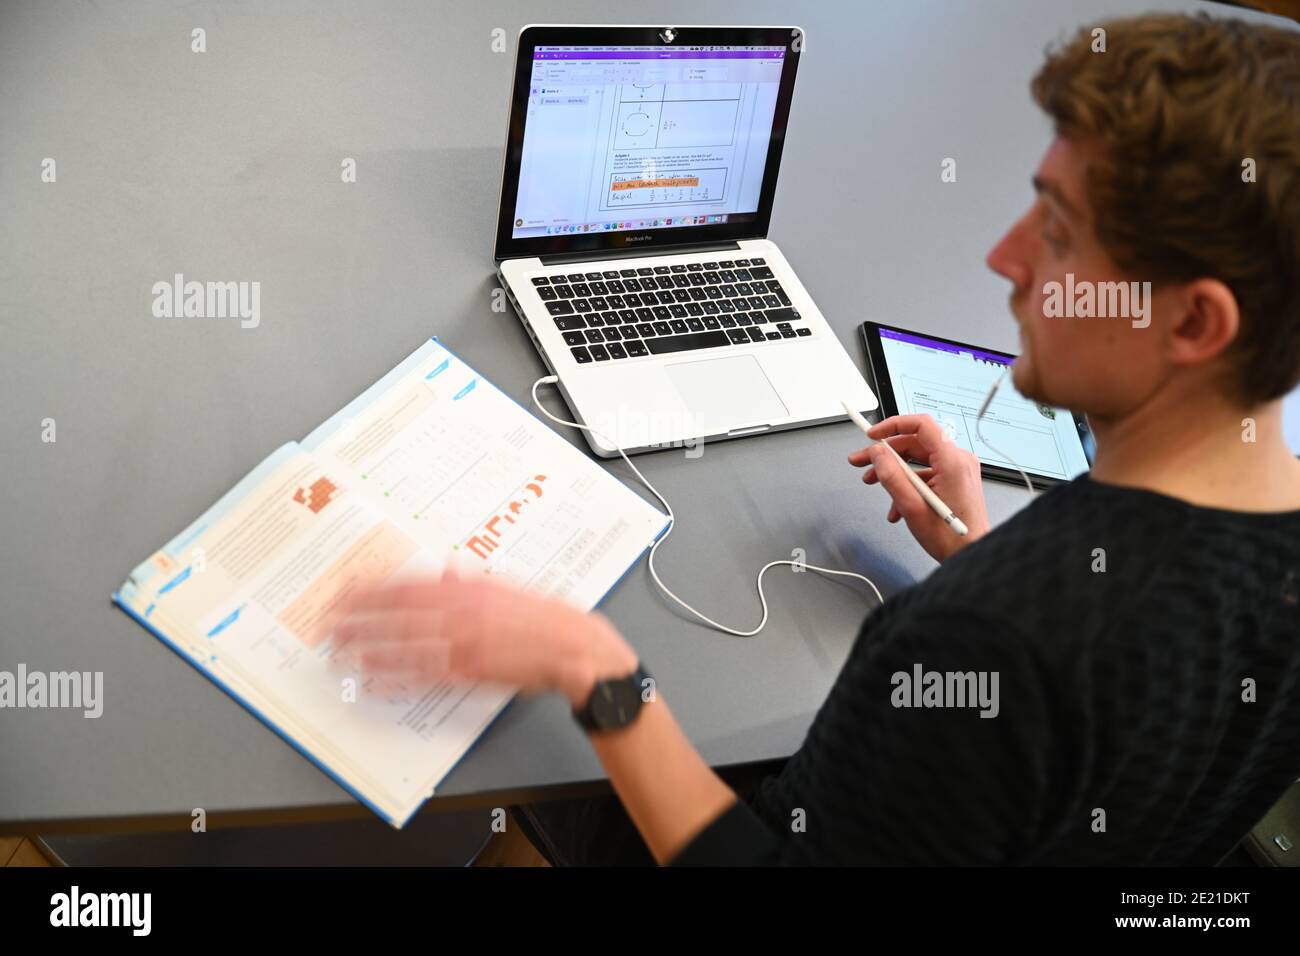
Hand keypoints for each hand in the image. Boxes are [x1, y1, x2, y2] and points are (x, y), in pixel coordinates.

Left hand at [329, 566, 638, 708]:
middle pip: (396, 613)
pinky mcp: (469, 672)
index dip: (370, 590)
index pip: (406, 585)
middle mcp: (460, 612)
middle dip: (357, 619)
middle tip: (326, 623)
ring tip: (337, 652)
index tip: (344, 592)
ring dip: (366, 648)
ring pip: (402, 644)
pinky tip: (372, 678)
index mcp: (467, 588)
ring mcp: (462, 643)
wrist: (574, 647)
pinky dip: (394, 676)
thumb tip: (446, 569)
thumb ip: (472, 580)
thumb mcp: (506, 586)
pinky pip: (422, 675)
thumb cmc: (544, 617)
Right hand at [848, 413, 989, 561]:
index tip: (873, 435)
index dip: (892, 426)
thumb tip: (877, 453)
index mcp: (952, 462)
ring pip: (917, 458)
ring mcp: (958, 469)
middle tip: (862, 461)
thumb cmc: (950, 538)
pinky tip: (896, 503)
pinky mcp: (955, 478)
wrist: (970, 554)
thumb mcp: (911, 507)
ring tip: (874, 482)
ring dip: (893, 470)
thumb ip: (891, 476)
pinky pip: (925, 471)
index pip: (921, 425)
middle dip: (885, 453)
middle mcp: (958, 460)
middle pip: (915, 442)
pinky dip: (907, 482)